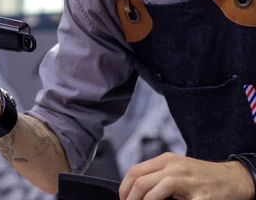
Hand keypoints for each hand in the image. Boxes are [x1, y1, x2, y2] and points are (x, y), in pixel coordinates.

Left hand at [119, 152, 254, 199]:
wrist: (233, 179)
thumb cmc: (203, 176)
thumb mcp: (176, 168)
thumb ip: (157, 174)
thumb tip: (135, 188)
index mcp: (166, 160)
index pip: (135, 171)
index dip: (124, 187)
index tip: (123, 198)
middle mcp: (175, 167)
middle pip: (141, 181)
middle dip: (130, 198)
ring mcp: (188, 181)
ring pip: (154, 191)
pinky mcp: (201, 197)